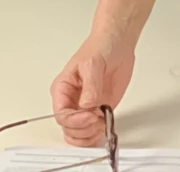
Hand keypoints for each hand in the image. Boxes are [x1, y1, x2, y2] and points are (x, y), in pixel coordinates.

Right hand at [50, 31, 136, 146]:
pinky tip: (104, 127)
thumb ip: (91, 86)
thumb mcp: (93, 63)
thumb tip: (87, 104)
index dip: (76, 120)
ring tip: (101, 124)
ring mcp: (85, 108)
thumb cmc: (101, 47)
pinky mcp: (98, 111)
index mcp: (63, 89)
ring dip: (89, 136)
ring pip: (77, 135)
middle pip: (68, 129)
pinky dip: (96, 135)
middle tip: (98, 120)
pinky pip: (91, 131)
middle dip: (83, 130)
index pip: (61, 114)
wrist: (118, 44)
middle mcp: (71, 101)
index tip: (92, 115)